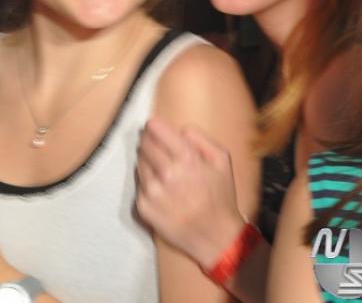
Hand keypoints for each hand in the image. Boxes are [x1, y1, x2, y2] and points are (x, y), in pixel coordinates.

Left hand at [136, 117, 246, 268]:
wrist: (215, 237)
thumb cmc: (220, 197)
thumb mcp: (222, 159)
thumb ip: (200, 138)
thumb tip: (179, 130)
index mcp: (185, 158)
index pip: (155, 129)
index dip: (154, 125)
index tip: (154, 127)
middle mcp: (166, 173)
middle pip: (144, 143)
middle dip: (149, 141)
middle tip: (156, 145)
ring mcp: (152, 191)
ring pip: (139, 162)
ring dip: (147, 160)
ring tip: (162, 169)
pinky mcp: (144, 207)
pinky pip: (139, 184)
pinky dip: (147, 182)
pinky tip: (161, 188)